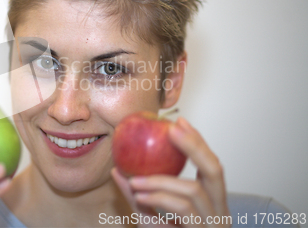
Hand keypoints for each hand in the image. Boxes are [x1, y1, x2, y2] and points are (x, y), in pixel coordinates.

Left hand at [112, 117, 230, 227]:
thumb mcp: (151, 217)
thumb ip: (138, 195)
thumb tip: (118, 170)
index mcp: (213, 203)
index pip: (211, 165)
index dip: (197, 142)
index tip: (179, 121)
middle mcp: (220, 213)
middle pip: (215, 169)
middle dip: (193, 146)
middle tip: (171, 129)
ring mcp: (214, 226)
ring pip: (193, 191)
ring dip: (160, 181)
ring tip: (135, 180)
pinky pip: (182, 210)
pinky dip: (159, 198)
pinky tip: (140, 194)